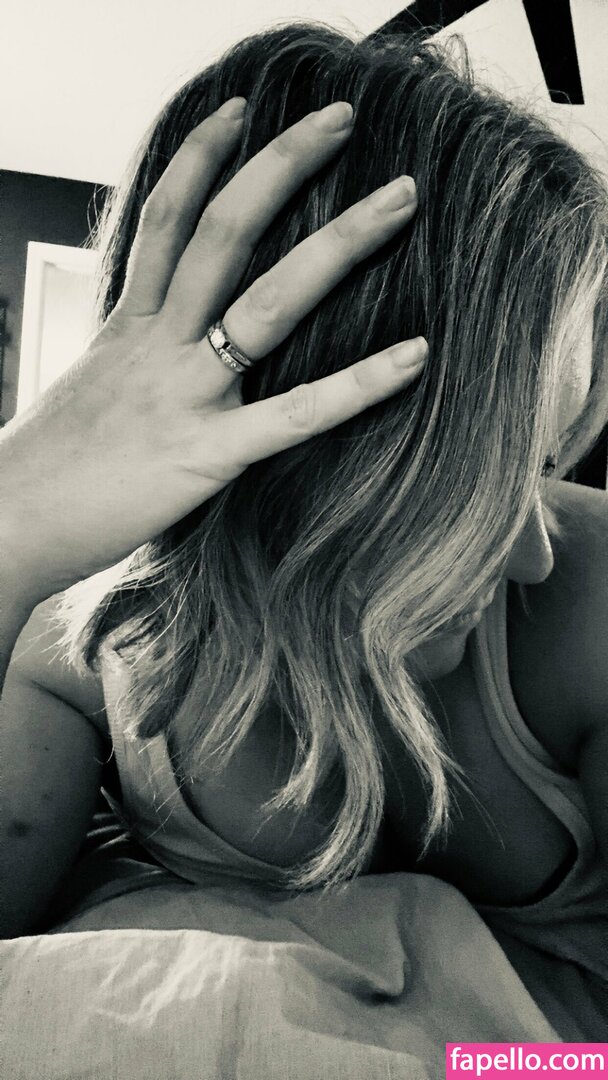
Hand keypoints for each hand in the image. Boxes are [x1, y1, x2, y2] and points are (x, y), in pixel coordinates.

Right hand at [0, 98, 426, 604]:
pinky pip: (293, 413)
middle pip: (224, 232)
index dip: (200, 156)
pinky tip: (415, 355)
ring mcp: (183, 392)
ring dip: (338, 242)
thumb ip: (132, 357)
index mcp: (127, 325)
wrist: (4, 523)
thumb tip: (159, 344)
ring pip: (266, 300)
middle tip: (343, 119)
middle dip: (285, 167)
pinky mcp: (205, 453)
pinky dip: (357, 384)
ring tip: (401, 197)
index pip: (164, 218)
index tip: (237, 111)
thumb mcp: (89, 388)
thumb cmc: (47, 466)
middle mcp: (157, 342)